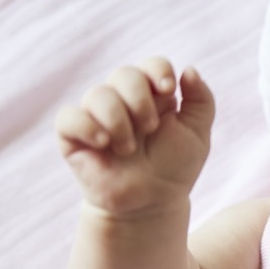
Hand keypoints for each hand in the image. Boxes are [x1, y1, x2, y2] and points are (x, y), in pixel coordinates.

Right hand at [55, 57, 214, 216]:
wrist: (151, 203)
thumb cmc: (174, 168)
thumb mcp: (198, 135)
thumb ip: (201, 101)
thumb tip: (190, 69)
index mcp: (152, 95)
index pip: (151, 65)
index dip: (158, 70)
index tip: (168, 90)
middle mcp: (122, 100)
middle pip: (124, 74)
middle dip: (140, 100)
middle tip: (150, 128)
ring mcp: (96, 116)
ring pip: (97, 94)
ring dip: (118, 120)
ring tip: (129, 149)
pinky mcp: (73, 136)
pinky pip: (68, 116)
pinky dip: (87, 126)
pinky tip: (103, 143)